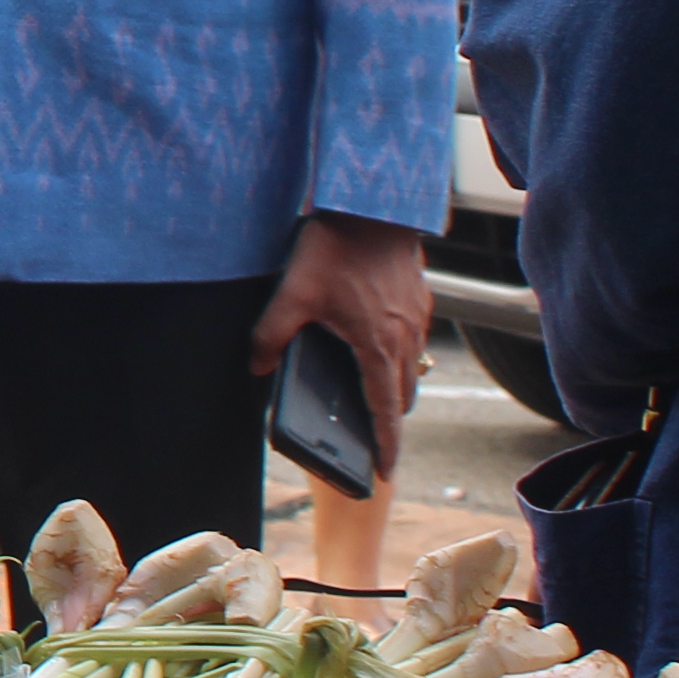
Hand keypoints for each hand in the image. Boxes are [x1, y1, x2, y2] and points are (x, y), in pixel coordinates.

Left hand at [252, 209, 430, 480]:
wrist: (373, 205)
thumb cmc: (335, 248)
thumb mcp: (292, 294)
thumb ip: (271, 335)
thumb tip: (258, 369)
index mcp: (377, 346)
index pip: (386, 411)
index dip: (386, 445)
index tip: (386, 472)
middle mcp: (405, 336)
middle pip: (403, 394)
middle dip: (390, 419)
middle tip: (373, 436)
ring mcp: (417, 316)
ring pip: (411, 366)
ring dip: (395, 385)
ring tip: (371, 393)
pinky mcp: (420, 297)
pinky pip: (414, 338)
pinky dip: (398, 353)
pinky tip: (375, 342)